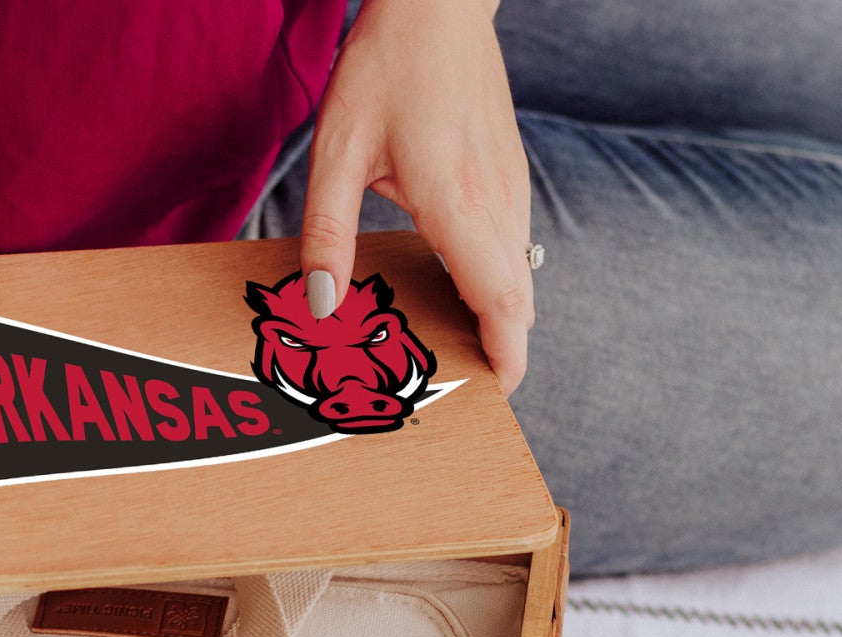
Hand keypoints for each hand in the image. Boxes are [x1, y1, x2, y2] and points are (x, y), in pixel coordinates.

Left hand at [300, 0, 531, 394]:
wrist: (439, 3)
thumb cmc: (386, 68)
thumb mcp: (337, 152)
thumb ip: (327, 235)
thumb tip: (322, 306)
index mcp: (459, 205)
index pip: (502, 302)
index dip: (506, 357)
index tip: (494, 392)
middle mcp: (498, 201)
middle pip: (517, 300)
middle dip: (498, 349)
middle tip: (456, 384)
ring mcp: (511, 186)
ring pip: (519, 273)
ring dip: (495, 315)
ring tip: (448, 343)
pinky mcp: (510, 173)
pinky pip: (512, 245)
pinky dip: (495, 280)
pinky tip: (450, 285)